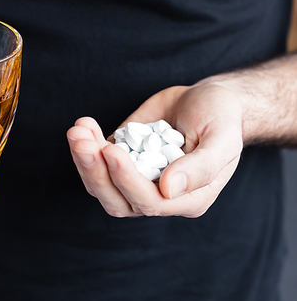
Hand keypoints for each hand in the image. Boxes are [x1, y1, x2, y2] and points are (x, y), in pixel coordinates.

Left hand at [67, 82, 243, 217]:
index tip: (112, 150)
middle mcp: (159, 195)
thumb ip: (202, 167)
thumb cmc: (222, 119)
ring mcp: (138, 178)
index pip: (150, 201)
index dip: (127, 179)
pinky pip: (98, 162)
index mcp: (188, 199)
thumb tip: (169, 189)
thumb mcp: (222, 139)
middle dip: (96, 172)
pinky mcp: (123, 160)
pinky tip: (84, 124)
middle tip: (82, 140)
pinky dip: (86, 145)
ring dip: (84, 160)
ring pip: (102, 185)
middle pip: (118, 200)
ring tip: (78, 131)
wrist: (208, 99)